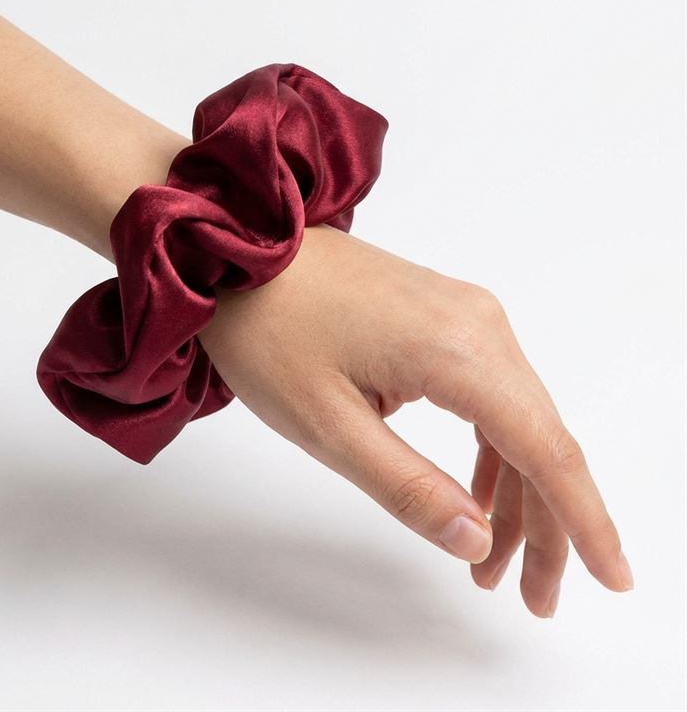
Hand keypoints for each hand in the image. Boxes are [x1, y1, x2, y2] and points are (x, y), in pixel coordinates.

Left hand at [197, 223, 633, 617]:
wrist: (238, 253)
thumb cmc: (269, 334)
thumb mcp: (328, 426)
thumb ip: (408, 487)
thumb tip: (477, 540)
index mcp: (458, 351)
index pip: (546, 449)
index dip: (584, 522)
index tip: (612, 578)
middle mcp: (480, 325)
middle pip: (541, 437)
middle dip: (545, 523)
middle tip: (532, 596)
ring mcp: (465, 314)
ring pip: (518, 416)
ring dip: (517, 491)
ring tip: (493, 561)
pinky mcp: (444, 315)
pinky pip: (490, 391)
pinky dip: (492, 448)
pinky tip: (477, 492)